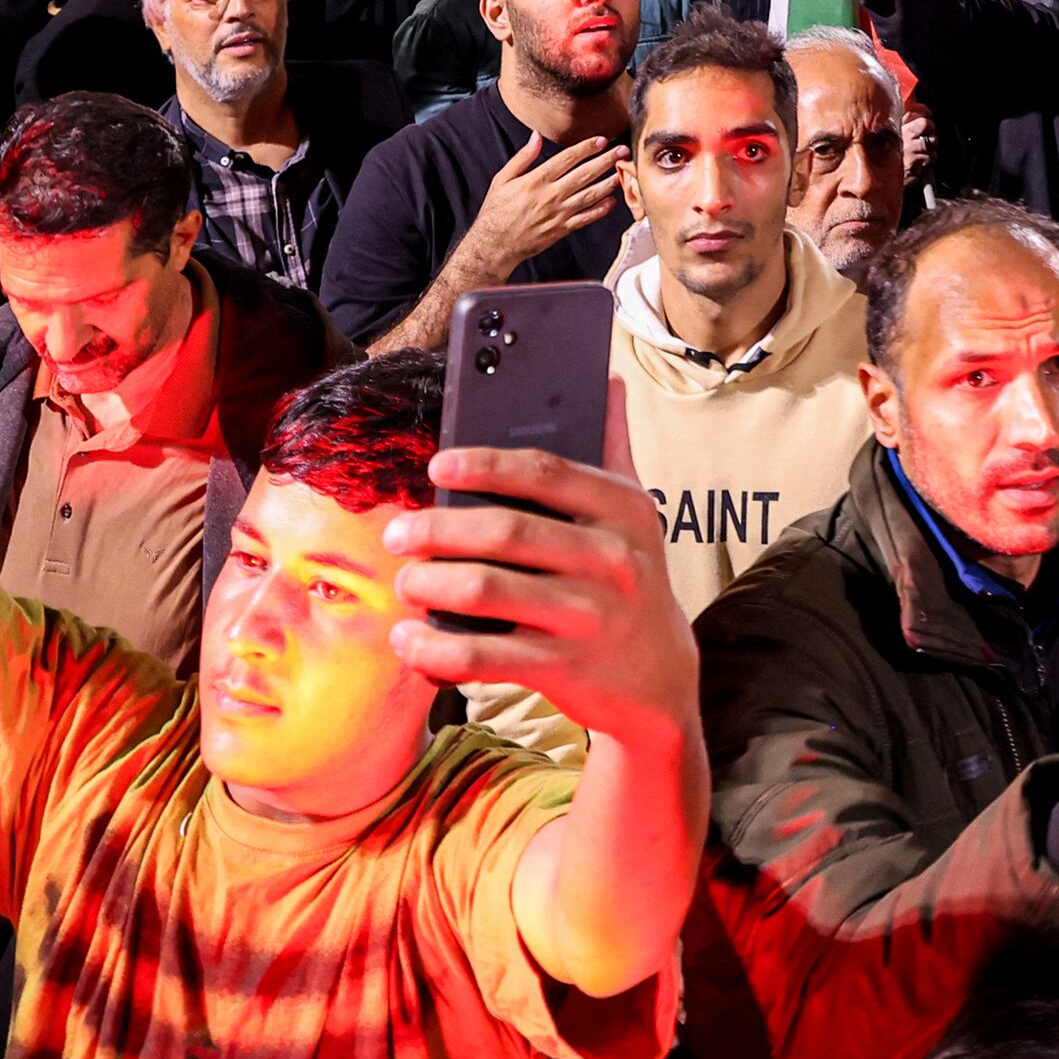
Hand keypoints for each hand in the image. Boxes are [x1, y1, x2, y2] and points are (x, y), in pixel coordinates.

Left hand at [385, 419, 695, 748]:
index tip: (437, 466)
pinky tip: (410, 638)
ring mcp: (588, 617)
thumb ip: (614, 448)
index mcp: (624, 509)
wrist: (660, 677)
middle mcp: (611, 560)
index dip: (485, 465)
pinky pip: (486, 655)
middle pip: (507, 531)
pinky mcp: (565, 667)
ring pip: (488, 590)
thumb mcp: (636, 514)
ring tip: (404, 580)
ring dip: (430, 584)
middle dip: (439, 529)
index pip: (545, 472)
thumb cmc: (632, 580)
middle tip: (398, 534)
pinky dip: (437, 648)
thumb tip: (609, 382)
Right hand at [456, 130, 636, 271]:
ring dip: (608, 182)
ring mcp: (558, 213)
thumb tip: (535, 137)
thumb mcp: (502, 179)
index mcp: (536, 180)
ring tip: (622, 172)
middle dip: (606, 161)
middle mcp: (550, 196)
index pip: (567, 159)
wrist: (495, 244)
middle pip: (584, 174)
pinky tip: (612, 200)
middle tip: (621, 151)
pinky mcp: (562, 229)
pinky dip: (601, 209)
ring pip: (590, 195)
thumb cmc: (497, 211)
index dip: (586, 148)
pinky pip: (586, 218)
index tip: (601, 140)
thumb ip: (522, 158)